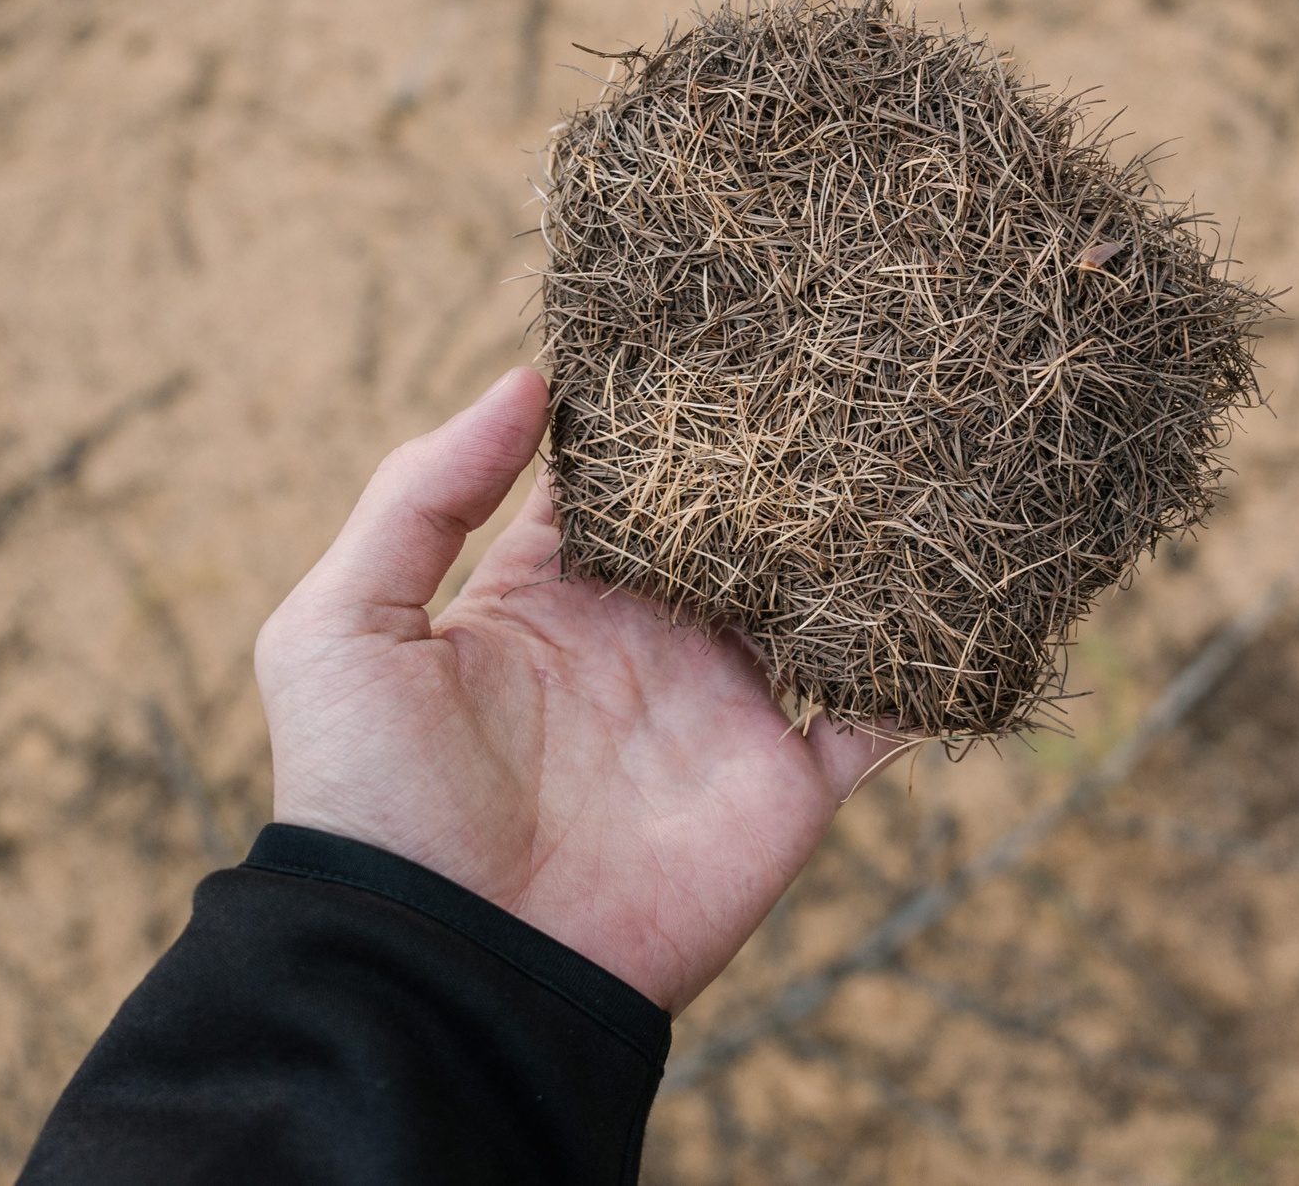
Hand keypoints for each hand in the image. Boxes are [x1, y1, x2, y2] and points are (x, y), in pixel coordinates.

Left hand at [253, 367, 892, 1013]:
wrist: (443, 969)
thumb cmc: (369, 800)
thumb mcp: (342, 628)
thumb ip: (421, 494)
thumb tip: (527, 378)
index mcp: (549, 598)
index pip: (621, 484)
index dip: (659, 417)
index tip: (712, 329)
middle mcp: (648, 642)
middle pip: (735, 527)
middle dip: (782, 460)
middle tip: (842, 358)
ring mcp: (723, 712)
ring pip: (820, 601)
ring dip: (864, 540)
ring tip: (917, 444)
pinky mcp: (784, 786)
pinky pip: (878, 717)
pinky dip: (922, 665)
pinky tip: (957, 591)